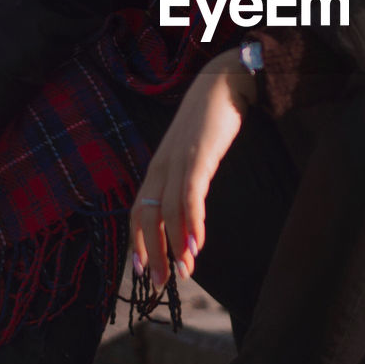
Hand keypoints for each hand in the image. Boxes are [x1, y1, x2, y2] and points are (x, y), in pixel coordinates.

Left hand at [131, 50, 256, 290]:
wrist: (226, 81)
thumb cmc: (212, 119)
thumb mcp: (193, 151)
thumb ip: (187, 176)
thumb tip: (189, 205)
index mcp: (158, 168)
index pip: (139, 212)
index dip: (139, 243)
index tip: (144, 270)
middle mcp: (161, 166)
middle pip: (146, 216)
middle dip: (151, 252)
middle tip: (160, 282)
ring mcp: (178, 160)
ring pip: (168, 211)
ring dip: (175, 245)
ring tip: (185, 272)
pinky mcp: (198, 155)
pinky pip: (190, 195)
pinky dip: (191, 222)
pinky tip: (197, 245)